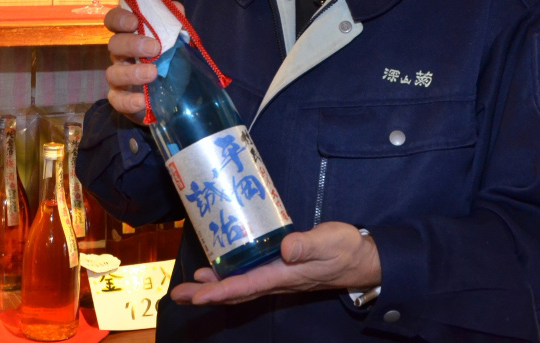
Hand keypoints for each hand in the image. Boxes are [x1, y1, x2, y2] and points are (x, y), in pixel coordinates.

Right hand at [103, 4, 181, 118]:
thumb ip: (175, 24)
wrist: (172, 96)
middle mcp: (120, 55)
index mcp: (130, 36)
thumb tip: (177, 7)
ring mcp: (118, 78)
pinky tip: (143, 100)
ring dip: (131, 73)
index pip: (114, 21)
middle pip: (114, 44)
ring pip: (113, 73)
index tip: (134, 22)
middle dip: (132, 44)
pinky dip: (128, 101)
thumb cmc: (169, 62)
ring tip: (152, 74)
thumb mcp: (176, 41)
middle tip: (154, 48)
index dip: (119, 19)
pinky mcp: (120, 100)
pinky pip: (117, 100)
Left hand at [169, 222, 380, 305]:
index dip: (219, 292)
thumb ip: (308, 245)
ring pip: (238, 287)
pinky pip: (247, 279)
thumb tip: (286, 248)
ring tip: (187, 289)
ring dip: (211, 289)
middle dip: (205, 295)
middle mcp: (275, 280)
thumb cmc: (345, 249)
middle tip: (177, 297)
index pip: (245, 287)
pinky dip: (227, 279)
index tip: (196, 295)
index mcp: (283, 275)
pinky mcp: (279, 269)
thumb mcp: (329, 242)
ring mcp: (276, 277)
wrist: (362, 260)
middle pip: (234, 292)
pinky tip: (215, 273)